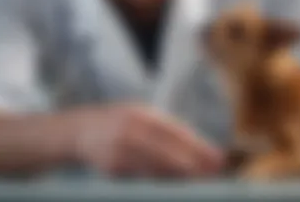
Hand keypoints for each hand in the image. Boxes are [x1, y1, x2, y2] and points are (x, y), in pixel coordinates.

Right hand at [72, 104, 223, 177]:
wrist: (82, 130)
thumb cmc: (121, 121)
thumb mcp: (142, 115)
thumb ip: (167, 129)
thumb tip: (200, 148)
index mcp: (140, 114)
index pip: (174, 132)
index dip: (198, 147)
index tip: (218, 159)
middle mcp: (129, 131)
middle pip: (167, 152)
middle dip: (192, 165)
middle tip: (213, 175)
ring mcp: (118, 151)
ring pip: (156, 169)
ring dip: (180, 177)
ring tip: (199, 181)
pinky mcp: (112, 170)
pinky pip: (143, 178)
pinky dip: (162, 181)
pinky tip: (176, 184)